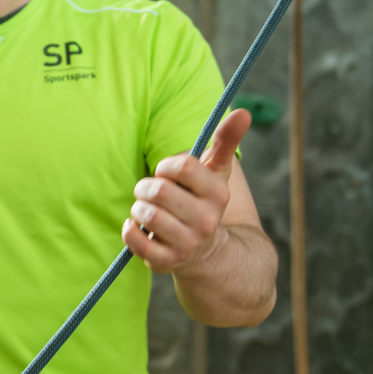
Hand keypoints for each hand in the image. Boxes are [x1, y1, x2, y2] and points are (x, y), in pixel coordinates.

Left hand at [123, 109, 251, 272]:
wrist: (207, 252)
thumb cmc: (203, 201)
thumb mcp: (216, 172)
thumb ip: (226, 141)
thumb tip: (243, 111)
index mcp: (218, 194)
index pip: (183, 166)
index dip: (166, 166)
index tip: (166, 173)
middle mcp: (206, 220)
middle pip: (160, 191)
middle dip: (146, 187)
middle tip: (149, 192)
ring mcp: (187, 243)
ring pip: (146, 214)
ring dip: (137, 208)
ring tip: (145, 209)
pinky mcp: (167, 261)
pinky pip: (135, 239)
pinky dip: (129, 229)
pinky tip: (137, 226)